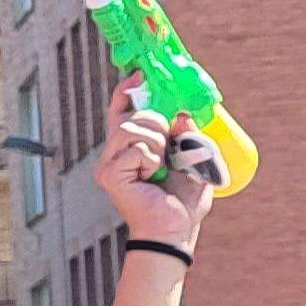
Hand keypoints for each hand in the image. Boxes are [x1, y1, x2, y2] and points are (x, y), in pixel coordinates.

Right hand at [94, 82, 214, 249]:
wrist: (174, 230)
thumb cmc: (182, 202)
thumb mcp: (196, 160)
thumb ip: (190, 135)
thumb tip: (180, 115)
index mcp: (131, 147)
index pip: (122, 110)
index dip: (127, 91)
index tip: (138, 75)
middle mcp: (115, 153)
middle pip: (134, 115)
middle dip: (159, 125)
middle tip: (168, 149)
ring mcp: (108, 163)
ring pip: (134, 127)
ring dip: (158, 143)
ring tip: (160, 166)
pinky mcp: (109, 174)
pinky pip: (137, 148)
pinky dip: (153, 159)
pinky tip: (151, 177)